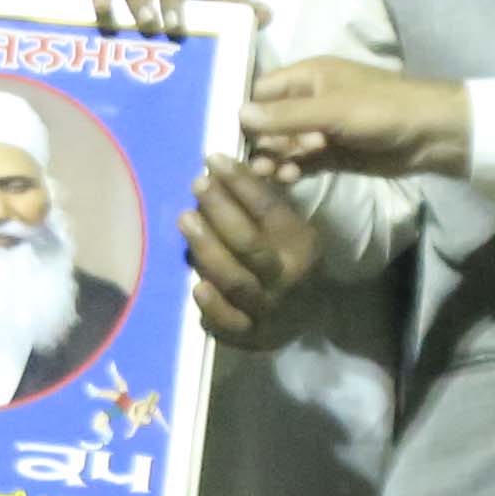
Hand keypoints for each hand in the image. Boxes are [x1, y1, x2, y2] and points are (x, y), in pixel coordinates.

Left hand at [183, 157, 320, 344]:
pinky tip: (196, 286)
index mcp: (300, 245)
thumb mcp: (288, 226)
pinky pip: (229, 324)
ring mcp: (268, 309)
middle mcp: (286, 278)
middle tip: (197, 185)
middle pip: (250, 244)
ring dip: (207, 251)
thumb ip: (261, 200)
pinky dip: (212, 307)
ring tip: (185, 219)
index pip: (269, 210)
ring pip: (236, 282)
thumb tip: (222, 165)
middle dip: (221, 211)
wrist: (309, 313)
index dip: (240, 183)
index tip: (214, 159)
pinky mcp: (251, 336)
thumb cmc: (289, 257)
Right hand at [238, 55, 473, 181]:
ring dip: (273, 157)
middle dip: (254, 140)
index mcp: (307, 75)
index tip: (215, 131)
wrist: (433, 136)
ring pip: (282, 144)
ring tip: (270, 172)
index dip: (239, 109)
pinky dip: (291, 169)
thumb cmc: (383, 110)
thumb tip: (237, 114)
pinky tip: (286, 179)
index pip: (260, 89)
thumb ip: (286, 116)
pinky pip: (300, 161)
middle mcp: (308, 100)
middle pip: (267, 120)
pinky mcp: (331, 154)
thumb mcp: (332, 110)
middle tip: (240, 162)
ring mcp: (319, 128)